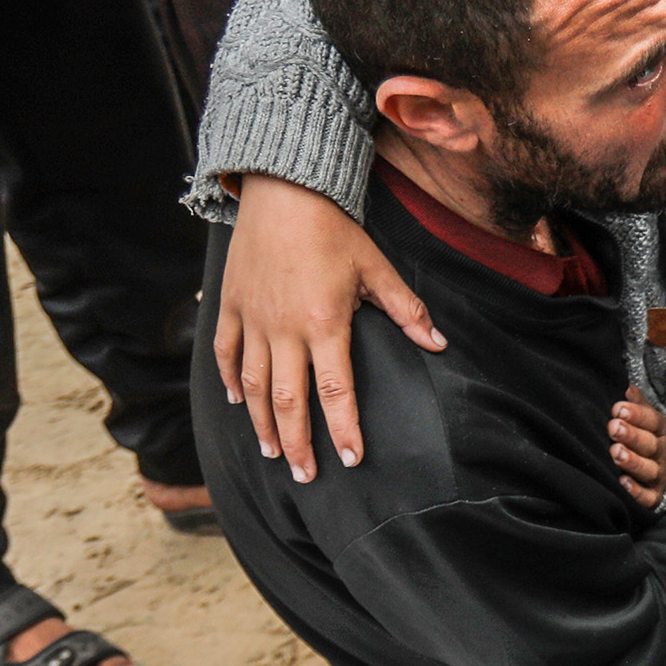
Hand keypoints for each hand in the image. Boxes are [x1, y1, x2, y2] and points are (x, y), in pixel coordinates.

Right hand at [213, 175, 441, 482]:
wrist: (283, 190)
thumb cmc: (334, 230)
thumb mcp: (376, 268)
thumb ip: (407, 309)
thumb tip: (438, 343)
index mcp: (325, 324)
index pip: (336, 391)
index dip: (343, 430)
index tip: (350, 460)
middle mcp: (285, 329)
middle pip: (288, 401)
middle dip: (297, 443)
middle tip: (304, 475)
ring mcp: (253, 319)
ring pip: (253, 385)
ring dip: (262, 423)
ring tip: (272, 452)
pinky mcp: (231, 306)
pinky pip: (226, 353)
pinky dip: (231, 381)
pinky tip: (238, 405)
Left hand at [611, 384, 665, 507]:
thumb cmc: (650, 439)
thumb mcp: (648, 420)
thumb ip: (638, 405)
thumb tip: (627, 387)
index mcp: (661, 432)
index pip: (652, 421)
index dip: (637, 415)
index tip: (618, 409)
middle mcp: (663, 453)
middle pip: (650, 445)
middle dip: (632, 436)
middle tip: (614, 428)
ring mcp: (660, 475)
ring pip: (649, 470)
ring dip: (633, 461)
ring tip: (615, 452)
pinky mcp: (655, 496)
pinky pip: (648, 496)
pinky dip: (637, 491)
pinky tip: (622, 482)